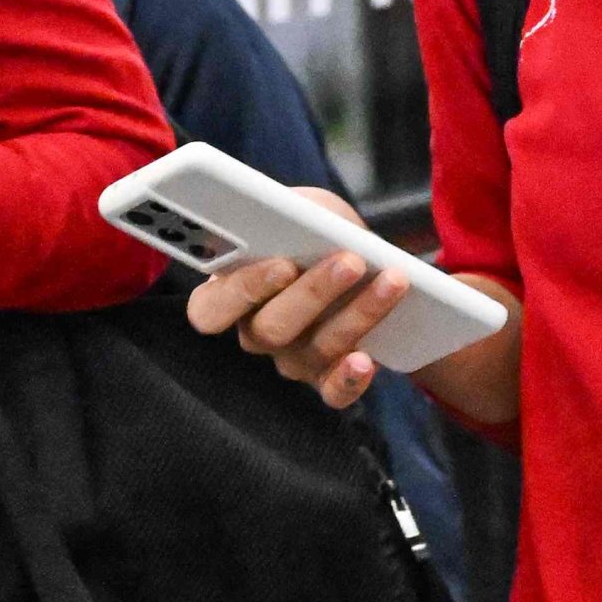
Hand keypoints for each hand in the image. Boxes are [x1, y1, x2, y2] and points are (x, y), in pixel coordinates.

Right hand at [184, 187, 397, 411]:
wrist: (366, 263)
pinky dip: (349, 379)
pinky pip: (333, 393)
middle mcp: (255, 333)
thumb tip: (297, 216)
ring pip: (313, 350)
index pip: (208, 311)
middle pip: (270, 329)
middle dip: (314, 292)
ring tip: (393, 280)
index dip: (240, 292)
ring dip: (357, 313)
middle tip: (351, 261)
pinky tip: (367, 360)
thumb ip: (290, 211)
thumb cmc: (320, 231)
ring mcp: (290, 361)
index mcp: (229, 293)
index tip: (281, 265)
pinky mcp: (326, 380)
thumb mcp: (303, 209)